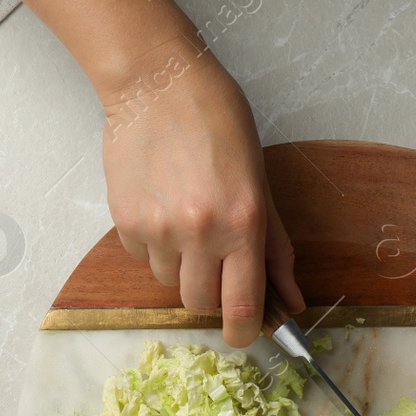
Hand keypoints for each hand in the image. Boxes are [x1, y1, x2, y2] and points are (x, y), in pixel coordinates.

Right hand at [100, 46, 301, 344]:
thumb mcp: (261, 181)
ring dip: (181, 264)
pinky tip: (161, 204)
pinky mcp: (125, 221)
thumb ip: (275, 246)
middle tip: (215, 259)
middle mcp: (199, 233)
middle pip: (199, 303)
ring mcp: (157, 229)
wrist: (157, 83)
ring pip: (169, 281)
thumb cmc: (217, 121)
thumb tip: (290, 299)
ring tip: (186, 218)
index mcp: (242, 224)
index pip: (241, 308)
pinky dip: (153, 243)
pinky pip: (141, 256)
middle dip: (210, 293)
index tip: (245, 332)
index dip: (244, 332)